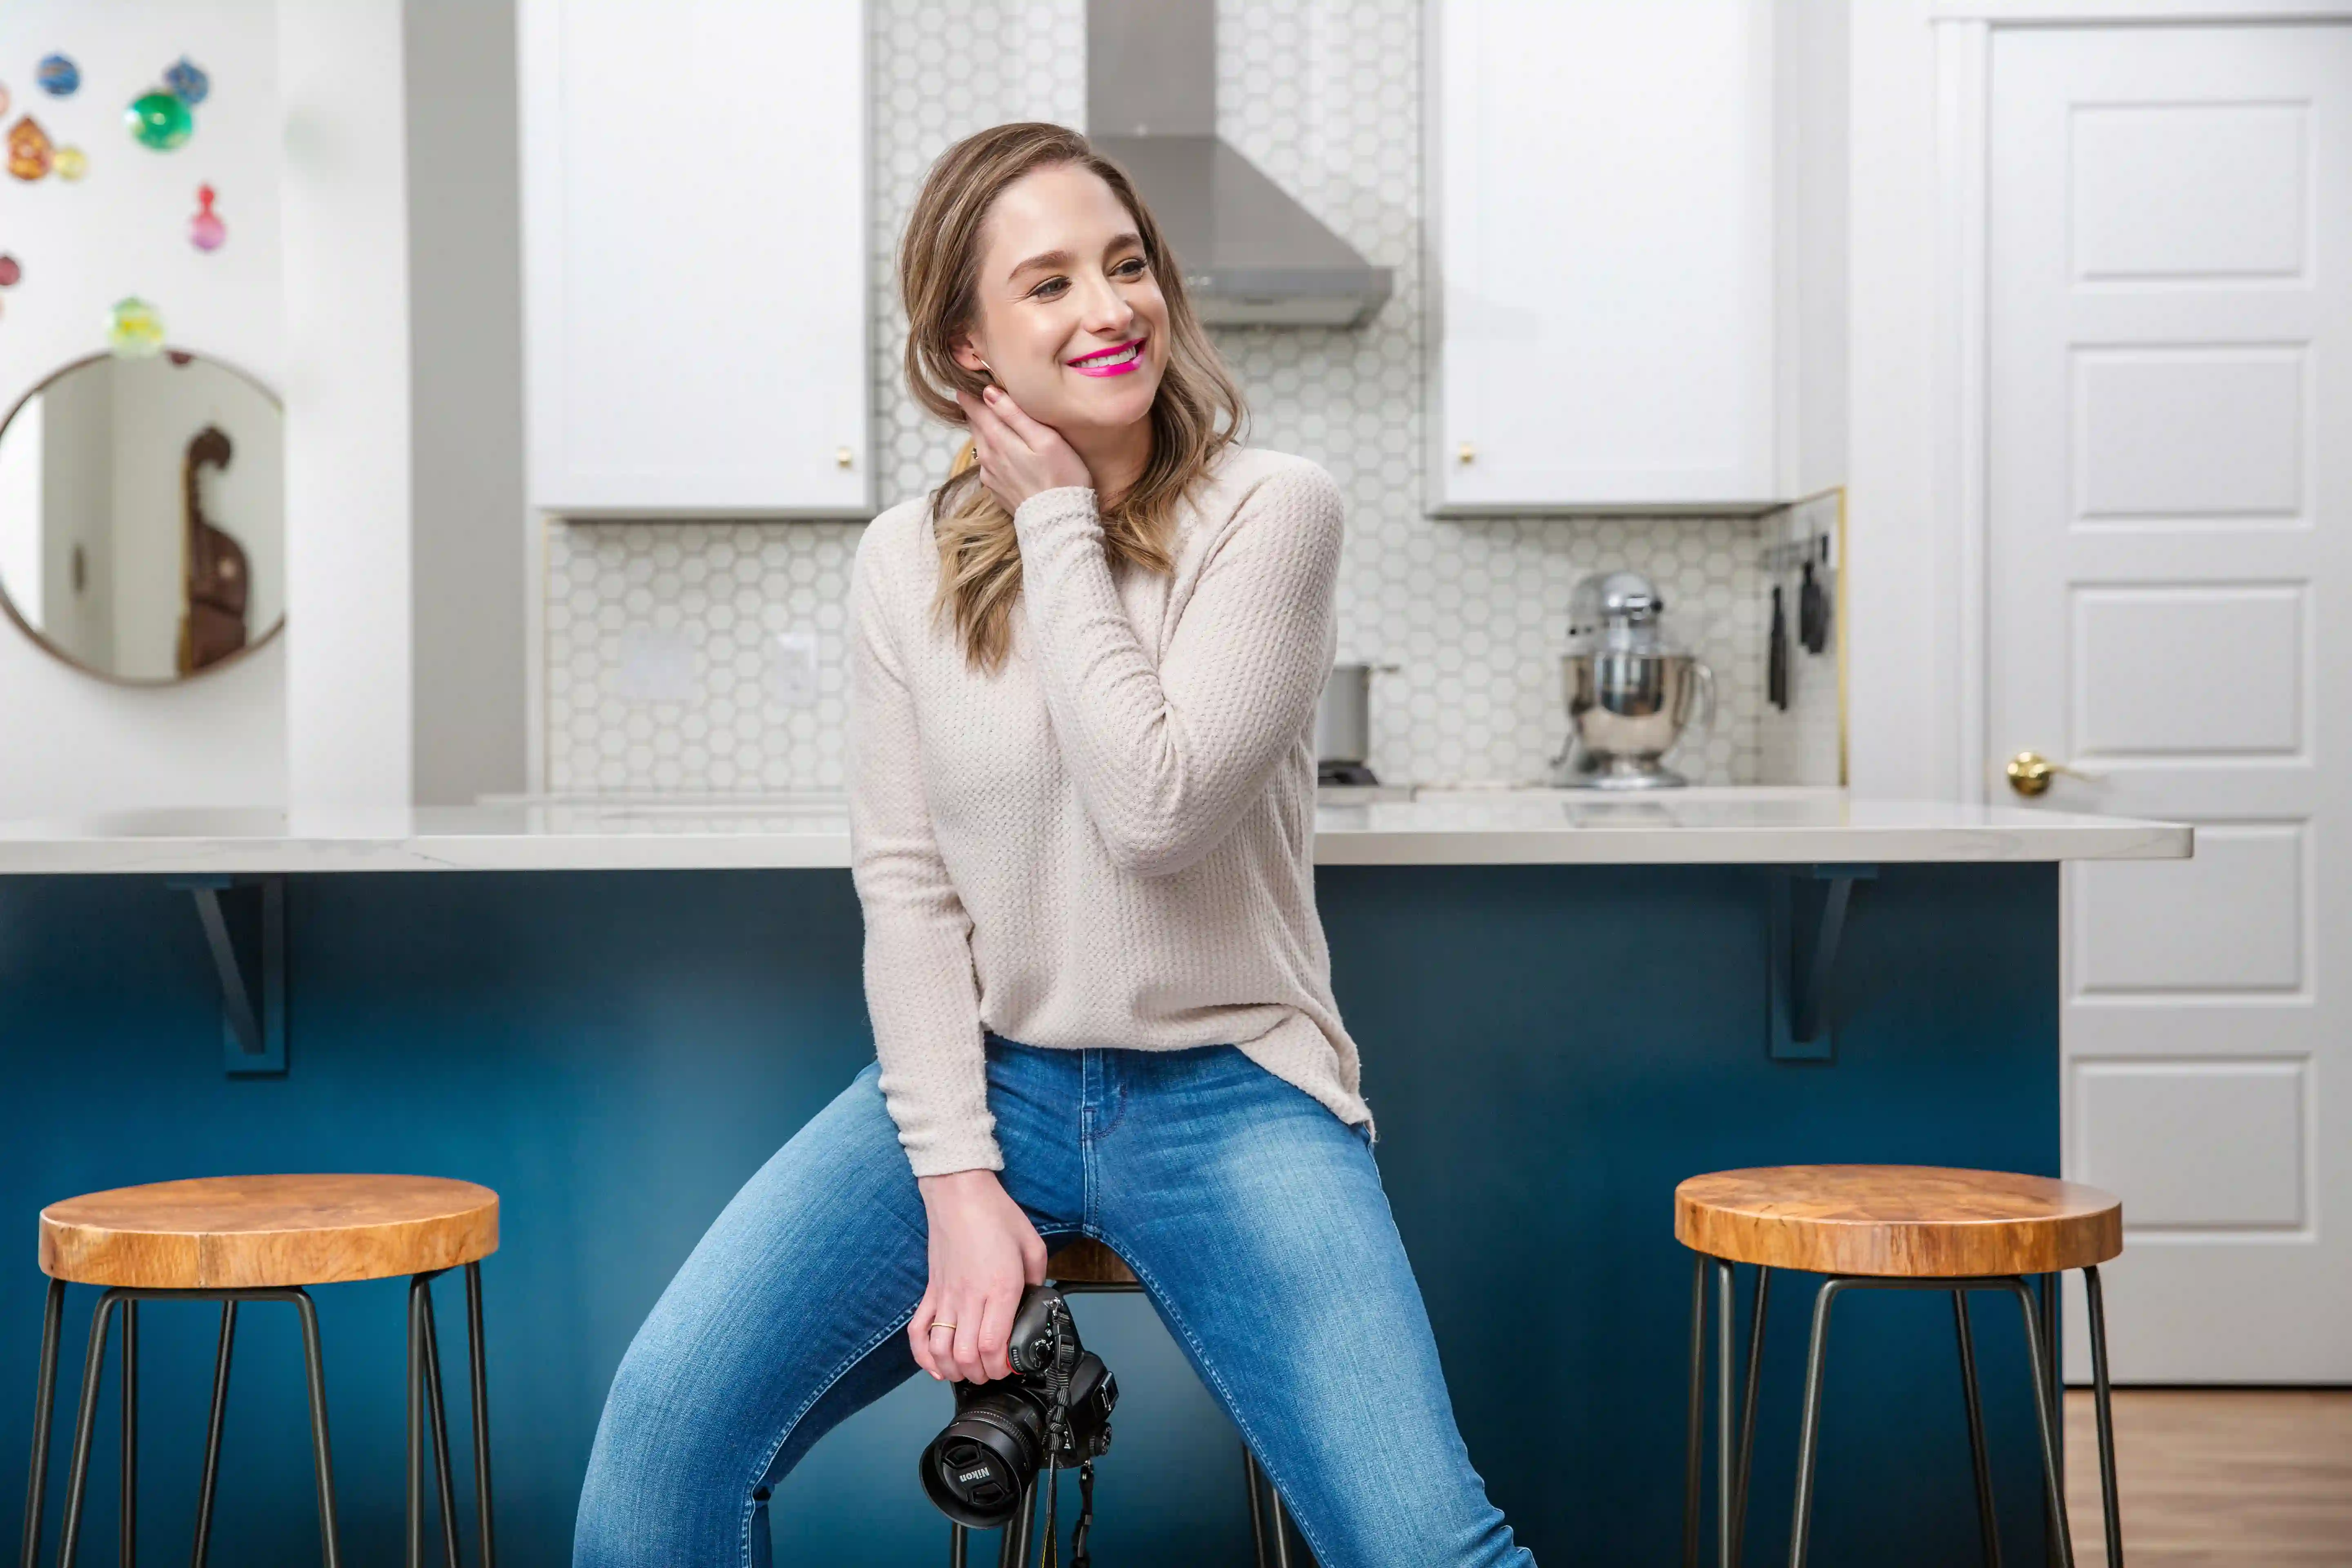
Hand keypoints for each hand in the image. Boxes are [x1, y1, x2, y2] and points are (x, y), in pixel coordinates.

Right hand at [908, 1168, 1049, 1383]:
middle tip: (994, 1372)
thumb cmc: (996, 1214)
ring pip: (941, 1350)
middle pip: (968, 1356)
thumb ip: (1038, 1279)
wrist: (960, 1192)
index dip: (1001, 1367)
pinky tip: (938, 1366)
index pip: (994, 1345)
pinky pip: (918, 1331)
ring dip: (955, 1370)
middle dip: (982, 1375)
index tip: (1012, 1366)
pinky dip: (924, 1356)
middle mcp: (970, 1297)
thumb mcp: (1032, 1246)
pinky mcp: (931, 1292)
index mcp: (1000, 1287)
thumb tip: (1036, 1300)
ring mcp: (946, 1296)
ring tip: (970, 1371)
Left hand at [954, 385, 1093, 511]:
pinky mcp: (996, 490)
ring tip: (993, 419)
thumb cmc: (1062, 476)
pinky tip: (1006, 452)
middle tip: (979, 394)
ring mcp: (989, 476)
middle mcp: (987, 457)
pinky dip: (993, 453)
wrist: (1060, 523)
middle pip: (976, 426)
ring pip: (981, 445)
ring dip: (985, 431)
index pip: (976, 408)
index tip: (968, 381)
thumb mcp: (1045, 439)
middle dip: (977, 410)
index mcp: (997, 439)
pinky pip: (989, 464)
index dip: (971, 393)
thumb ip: (1015, 415)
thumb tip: (989, 392)